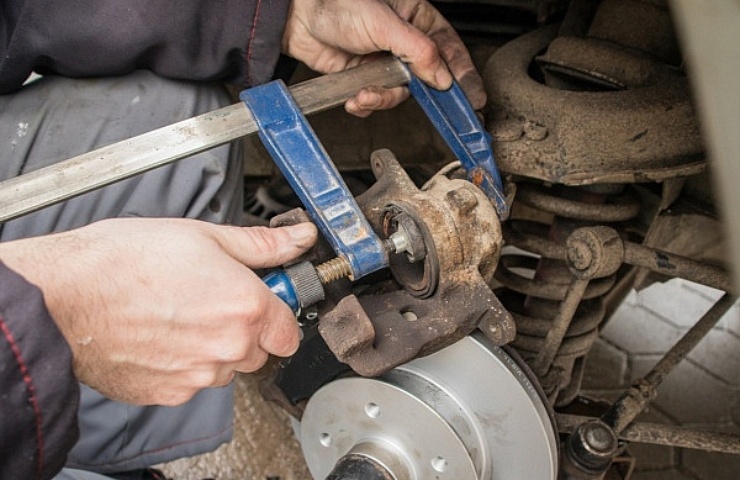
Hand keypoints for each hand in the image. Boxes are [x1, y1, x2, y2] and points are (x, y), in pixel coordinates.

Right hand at [0, 218, 316, 405]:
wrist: (66, 296)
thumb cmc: (125, 261)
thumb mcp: (204, 236)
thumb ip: (263, 244)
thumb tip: (299, 239)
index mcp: (246, 307)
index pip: (289, 331)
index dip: (276, 313)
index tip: (261, 298)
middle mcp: (228, 347)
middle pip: (258, 351)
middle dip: (244, 329)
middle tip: (211, 299)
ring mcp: (198, 375)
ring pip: (224, 368)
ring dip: (213, 348)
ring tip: (178, 314)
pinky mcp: (169, 393)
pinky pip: (191, 382)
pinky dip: (182, 364)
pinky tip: (160, 335)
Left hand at [282, 0, 485, 116]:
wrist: (298, 16)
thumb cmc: (339, 2)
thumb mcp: (385, 23)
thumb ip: (417, 51)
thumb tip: (442, 77)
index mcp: (417, 20)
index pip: (449, 50)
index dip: (463, 75)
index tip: (474, 99)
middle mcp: (403, 43)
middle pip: (426, 78)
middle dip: (422, 97)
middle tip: (436, 114)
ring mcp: (383, 62)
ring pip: (398, 93)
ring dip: (382, 99)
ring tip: (365, 93)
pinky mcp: (363, 77)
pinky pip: (374, 99)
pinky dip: (365, 103)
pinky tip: (354, 97)